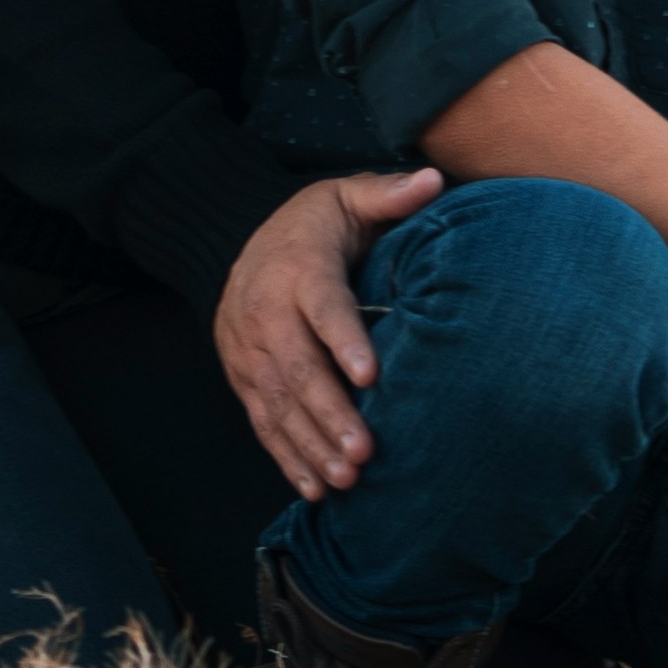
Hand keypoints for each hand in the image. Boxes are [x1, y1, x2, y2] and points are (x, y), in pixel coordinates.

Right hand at [214, 169, 441, 497]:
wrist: (234, 236)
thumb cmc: (312, 223)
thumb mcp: (346, 196)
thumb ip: (388, 194)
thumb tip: (433, 181)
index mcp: (298, 268)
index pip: (322, 307)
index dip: (344, 341)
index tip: (371, 376)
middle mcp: (265, 312)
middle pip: (298, 368)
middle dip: (330, 414)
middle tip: (366, 451)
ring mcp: (248, 350)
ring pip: (277, 403)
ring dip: (310, 444)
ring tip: (346, 478)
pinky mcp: (241, 376)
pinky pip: (261, 420)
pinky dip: (285, 456)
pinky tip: (313, 487)